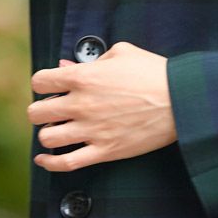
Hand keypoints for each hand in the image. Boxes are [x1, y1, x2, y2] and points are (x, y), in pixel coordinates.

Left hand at [29, 41, 176, 172]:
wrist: (181, 100)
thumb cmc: (153, 72)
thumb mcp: (122, 53)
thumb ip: (90, 59)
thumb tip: (65, 65)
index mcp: (83, 77)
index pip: (40, 81)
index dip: (43, 83)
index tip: (51, 87)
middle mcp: (81, 104)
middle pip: (36, 112)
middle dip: (41, 110)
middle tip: (54, 111)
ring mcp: (92, 130)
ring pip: (47, 138)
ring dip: (49, 134)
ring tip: (58, 130)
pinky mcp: (104, 151)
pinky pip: (66, 163)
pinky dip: (49, 163)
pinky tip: (44, 159)